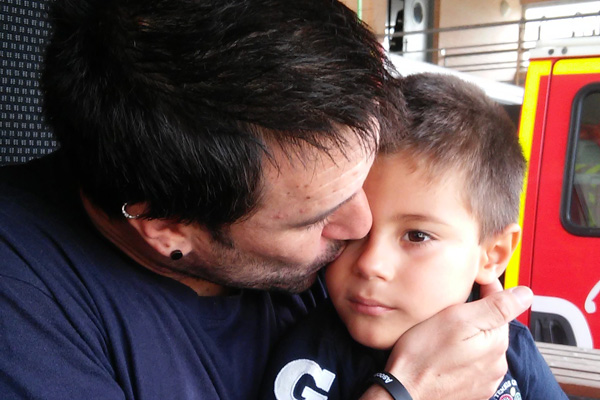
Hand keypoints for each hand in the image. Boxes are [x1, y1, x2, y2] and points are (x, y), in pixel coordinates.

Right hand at [361, 284, 532, 399]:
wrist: (404, 392)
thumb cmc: (422, 357)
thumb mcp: (456, 319)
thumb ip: (495, 307)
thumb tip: (524, 294)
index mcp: (496, 343)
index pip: (501, 306)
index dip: (485, 289)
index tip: (470, 282)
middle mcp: (496, 365)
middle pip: (491, 327)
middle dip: (475, 315)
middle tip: (449, 308)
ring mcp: (483, 381)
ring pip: (480, 346)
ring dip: (468, 336)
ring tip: (444, 332)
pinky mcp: (470, 391)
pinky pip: (471, 365)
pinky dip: (461, 356)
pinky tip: (443, 353)